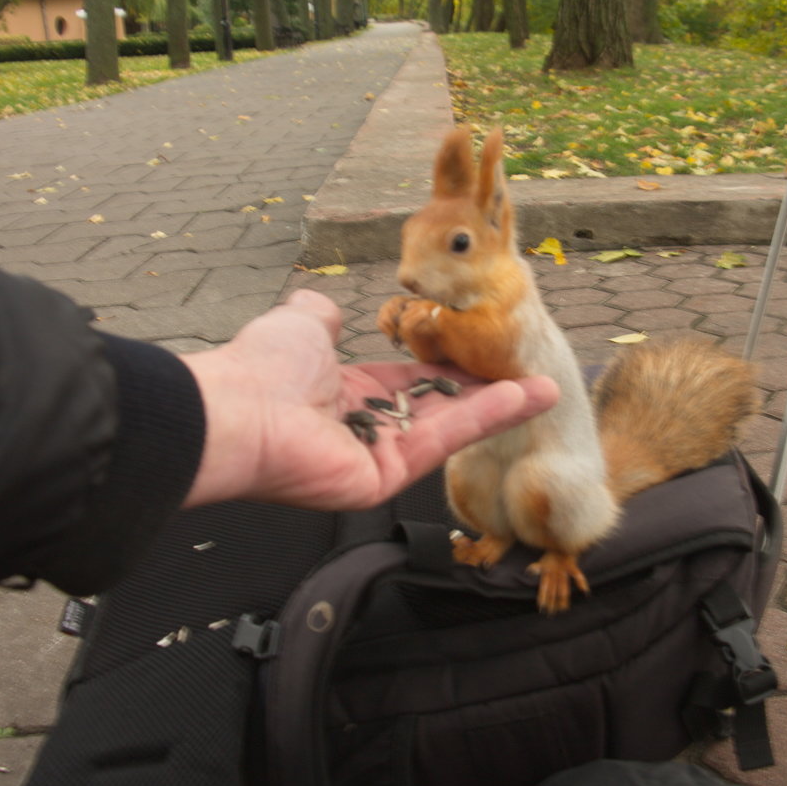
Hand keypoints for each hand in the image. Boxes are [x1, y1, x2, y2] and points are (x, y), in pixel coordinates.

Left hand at [180, 289, 558, 509]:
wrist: (237, 411)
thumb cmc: (263, 368)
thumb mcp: (301, 324)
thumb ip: (322, 316)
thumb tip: (327, 308)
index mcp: (346, 394)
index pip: (409, 382)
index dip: (449, 369)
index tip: (487, 355)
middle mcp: (366, 428)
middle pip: (438, 409)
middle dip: (486, 393)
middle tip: (532, 375)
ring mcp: (377, 457)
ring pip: (449, 427)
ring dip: (499, 408)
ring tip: (548, 389)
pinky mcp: (386, 478)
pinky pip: (441, 441)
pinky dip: (483, 418)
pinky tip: (523, 397)